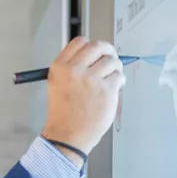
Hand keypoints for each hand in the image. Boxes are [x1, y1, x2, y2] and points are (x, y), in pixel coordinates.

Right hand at [42, 37, 126, 156]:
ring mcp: (92, 79)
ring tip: (110, 78)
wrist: (68, 135)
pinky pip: (119, 76)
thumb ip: (71, 68)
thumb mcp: (57, 85)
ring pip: (112, 61)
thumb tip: (94, 55)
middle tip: (109, 57)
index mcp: (60, 68)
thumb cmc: (64, 113)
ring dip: (114, 68)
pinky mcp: (107, 89)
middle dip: (107, 51)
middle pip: (98, 46)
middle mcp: (75, 70)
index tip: (94, 52)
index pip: (79, 42)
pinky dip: (119, 81)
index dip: (89, 45)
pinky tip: (113, 88)